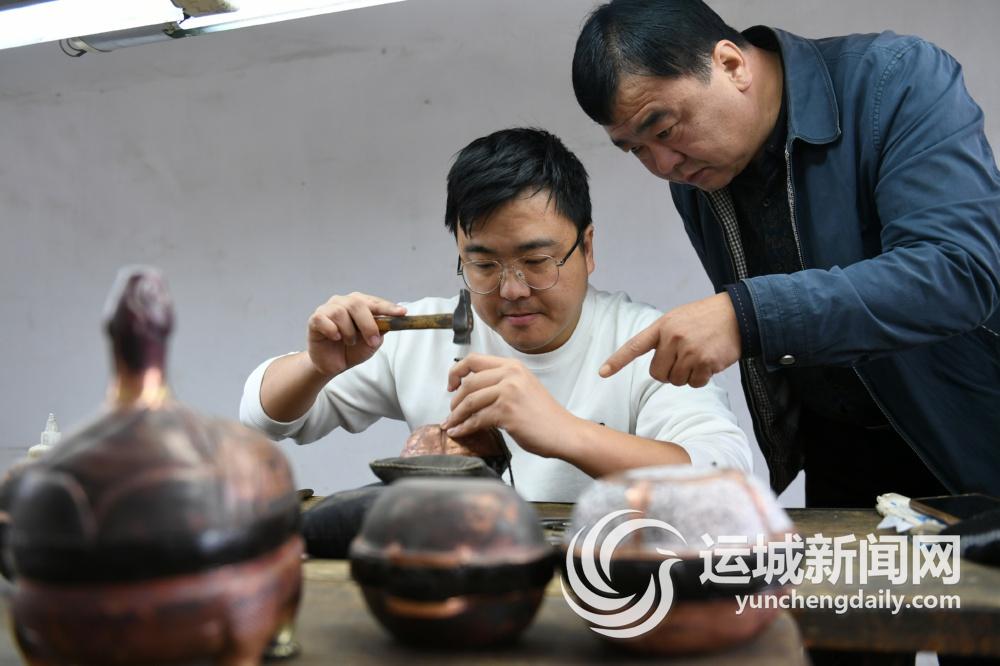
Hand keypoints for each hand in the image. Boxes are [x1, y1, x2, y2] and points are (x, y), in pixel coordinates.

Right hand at [306, 292, 405, 376]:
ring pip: (340, 313)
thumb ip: (380, 331)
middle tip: (372, 341)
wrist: (332, 364)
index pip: (375, 303)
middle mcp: (344, 302)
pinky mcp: (315, 319)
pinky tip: (335, 338)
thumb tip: (389, 322)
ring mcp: (328, 308)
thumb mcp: (371, 343)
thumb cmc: (352, 349)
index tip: (402, 313)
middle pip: (357, 304)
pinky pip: (324, 320)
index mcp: (360, 304)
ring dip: (349, 332)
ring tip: (349, 342)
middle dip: (368, 324)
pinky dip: (332, 331)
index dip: (389, 308)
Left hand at [441, 354, 572, 457]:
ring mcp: (509, 392)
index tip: (451, 385)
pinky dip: (464, 427)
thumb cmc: (544, 415)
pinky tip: (459, 432)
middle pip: (468, 383)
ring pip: (469, 401)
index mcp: (512, 366)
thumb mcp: (523, 386)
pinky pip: (476, 419)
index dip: (456, 372)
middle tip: (451, 411)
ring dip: (456, 415)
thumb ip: (501, 382)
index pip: (473, 360)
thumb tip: (472, 390)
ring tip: (451, 424)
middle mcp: (510, 374)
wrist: (564, 432)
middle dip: (455, 400)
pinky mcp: (507, 412)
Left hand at [599, 293, 740, 386]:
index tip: (602, 373)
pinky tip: (709, 363)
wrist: (738, 314)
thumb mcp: (678, 319)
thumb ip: (663, 339)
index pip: (635, 346)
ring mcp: (689, 350)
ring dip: (687, 376)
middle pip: (657, 374)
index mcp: (662, 326)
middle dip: (668, 373)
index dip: (618, 361)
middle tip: (683, 360)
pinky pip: (695, 383)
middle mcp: (672, 338)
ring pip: (676, 381)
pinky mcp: (706, 362)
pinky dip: (702, 379)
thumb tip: (657, 369)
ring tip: (699, 357)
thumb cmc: (706, 319)